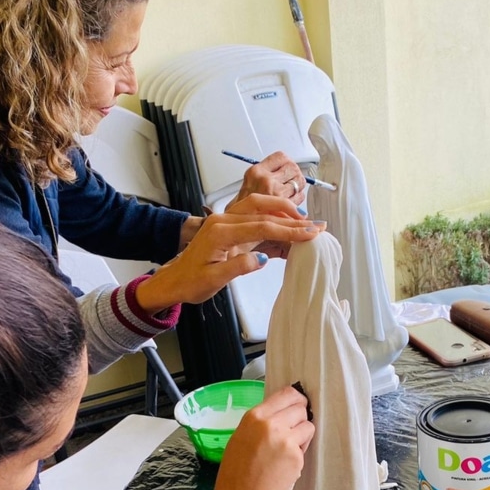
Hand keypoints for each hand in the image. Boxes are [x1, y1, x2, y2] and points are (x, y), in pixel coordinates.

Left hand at [134, 201, 324, 312]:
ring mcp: (225, 221)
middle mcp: (223, 221)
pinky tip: (286, 225)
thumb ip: (239, 267)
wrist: (173, 279)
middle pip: (263, 211)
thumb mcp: (214, 280)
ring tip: (305, 221)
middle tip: (316, 225)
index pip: (262, 226)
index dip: (288, 230)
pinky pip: (252, 215)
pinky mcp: (228, 226)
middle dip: (292, 217)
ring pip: (258, 206)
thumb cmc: (190, 282)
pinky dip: (271, 217)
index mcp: (220, 233)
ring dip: (282, 211)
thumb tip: (262, 257)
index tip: (309, 234)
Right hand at [198, 386, 314, 489]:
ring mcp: (286, 440)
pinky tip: (284, 466)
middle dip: (300, 419)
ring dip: (302, 436)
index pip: (287, 393)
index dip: (296, 399)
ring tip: (285, 452)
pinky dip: (300, 454)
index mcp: (254, 416)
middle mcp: (271, 424)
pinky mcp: (296, 457)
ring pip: (308, 426)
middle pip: (300, 408)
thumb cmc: (236, 474)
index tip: (299, 405)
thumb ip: (261, 423)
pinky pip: (306, 447)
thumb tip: (283, 413)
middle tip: (291, 434)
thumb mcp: (241, 437)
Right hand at [230, 151, 306, 208]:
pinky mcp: (283, 206)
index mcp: (256, 172)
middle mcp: (265, 180)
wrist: (239, 226)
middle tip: (290, 184)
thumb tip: (285, 169)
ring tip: (288, 196)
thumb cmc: (244, 208)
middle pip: (293, 168)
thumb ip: (266, 174)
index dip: (287, 163)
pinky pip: (299, 198)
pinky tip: (289, 205)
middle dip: (295, 176)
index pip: (281, 157)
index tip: (287, 169)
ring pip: (299, 182)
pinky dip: (298, 201)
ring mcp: (275, 193)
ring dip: (297, 189)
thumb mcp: (249, 184)